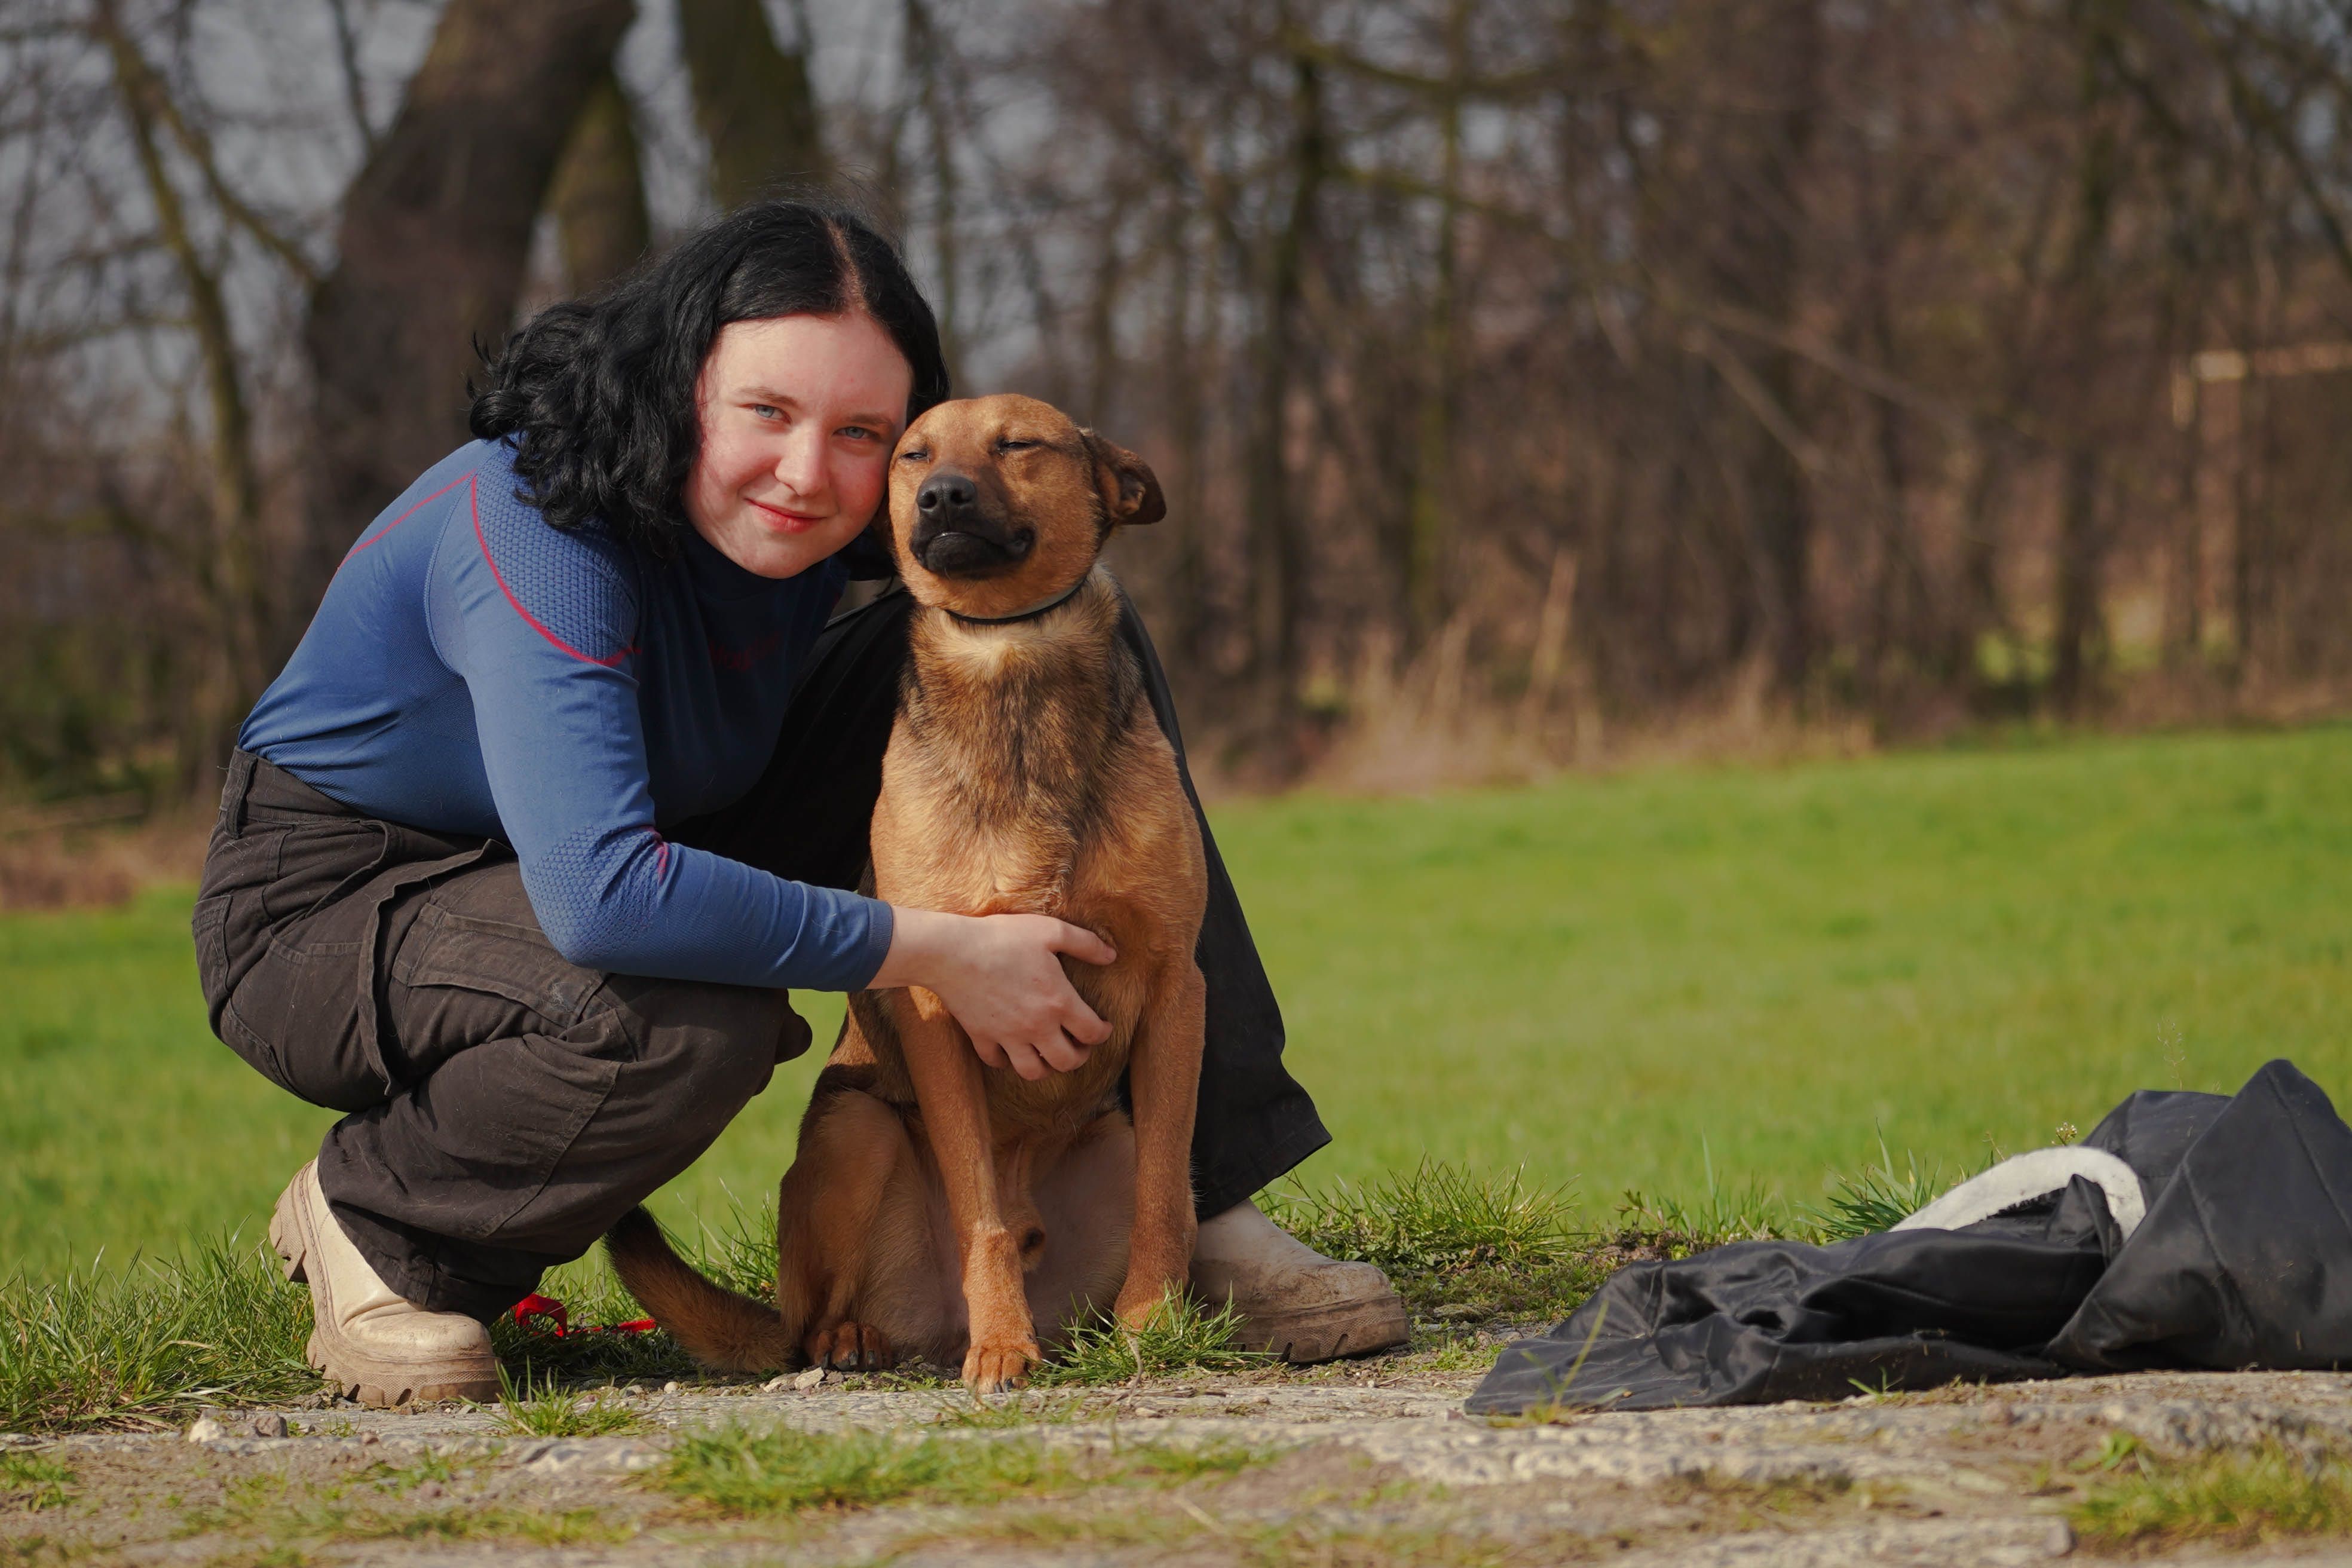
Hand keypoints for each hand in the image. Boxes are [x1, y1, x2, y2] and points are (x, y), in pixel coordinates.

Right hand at [869, 907, 1116, 1078]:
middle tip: (1079, 1045)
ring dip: (1046, 1067)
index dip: (1103, 1033)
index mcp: (1059, 1003)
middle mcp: (1036, 1027)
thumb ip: (1086, 944)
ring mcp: (1008, 1037)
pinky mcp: (982, 1037)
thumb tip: (1112, 956)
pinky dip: (1006, 1061)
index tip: (1103, 1027)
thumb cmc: (1003, 938)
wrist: (953, 951)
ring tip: (1048, 1054)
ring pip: (1033, 1072)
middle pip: (1067, 1062)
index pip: (1092, 1033)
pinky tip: (1010, 1049)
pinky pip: (997, 1062)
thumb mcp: (1051, 931)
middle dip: (1079, 1057)